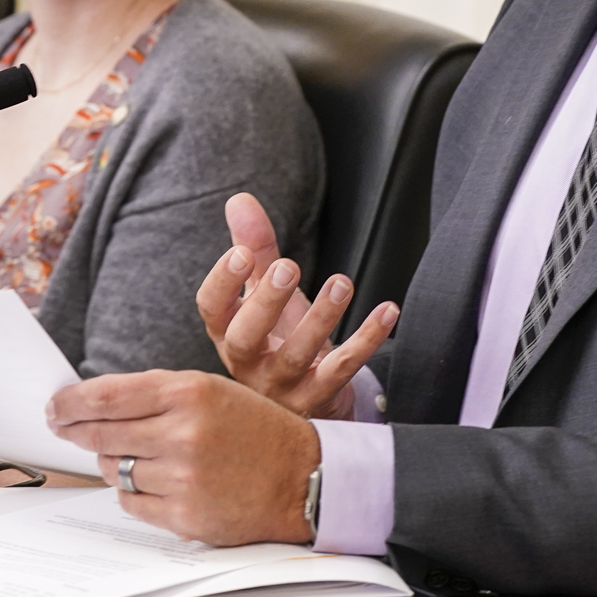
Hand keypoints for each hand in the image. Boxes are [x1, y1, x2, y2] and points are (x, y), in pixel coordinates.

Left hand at [47, 370, 319, 545]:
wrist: (302, 477)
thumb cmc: (254, 430)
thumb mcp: (210, 391)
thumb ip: (155, 395)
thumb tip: (93, 404)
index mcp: (189, 393)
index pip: (107, 395)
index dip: (71, 402)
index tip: (55, 405)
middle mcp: (183, 434)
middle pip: (101, 434)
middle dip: (75, 430)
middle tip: (63, 427)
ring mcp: (183, 478)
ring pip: (113, 469)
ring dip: (112, 461)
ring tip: (133, 455)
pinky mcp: (185, 516)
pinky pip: (132, 502)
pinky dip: (133, 491)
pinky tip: (152, 481)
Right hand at [197, 192, 396, 418]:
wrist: (303, 395)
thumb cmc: (276, 338)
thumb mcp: (262, 293)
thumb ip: (253, 248)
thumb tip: (240, 200)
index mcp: (228, 331)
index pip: (211, 308)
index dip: (221, 282)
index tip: (242, 253)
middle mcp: (248, 362)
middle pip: (246, 337)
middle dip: (266, 302)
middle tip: (288, 266)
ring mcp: (282, 385)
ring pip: (297, 355)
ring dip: (321, 317)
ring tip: (341, 283)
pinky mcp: (319, 396)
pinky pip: (343, 369)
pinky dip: (366, 340)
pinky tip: (386, 311)